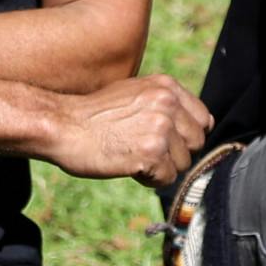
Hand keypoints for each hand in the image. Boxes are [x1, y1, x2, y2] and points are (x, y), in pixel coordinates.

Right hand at [46, 75, 212, 188]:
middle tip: (144, 150)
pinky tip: (128, 166)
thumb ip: (164, 104)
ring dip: (160, 167)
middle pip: (196, 143)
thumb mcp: (134, 93)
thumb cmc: (93, 115)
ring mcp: (160, 128)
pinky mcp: (150, 153)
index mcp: (166, 86)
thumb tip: (200, 124)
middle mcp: (168, 103)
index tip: (166, 142)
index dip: (185, 136)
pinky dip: (149, 179)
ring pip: (183, 164)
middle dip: (175, 153)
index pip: (203, 119)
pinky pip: (167, 179)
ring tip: (132, 155)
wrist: (62, 125)